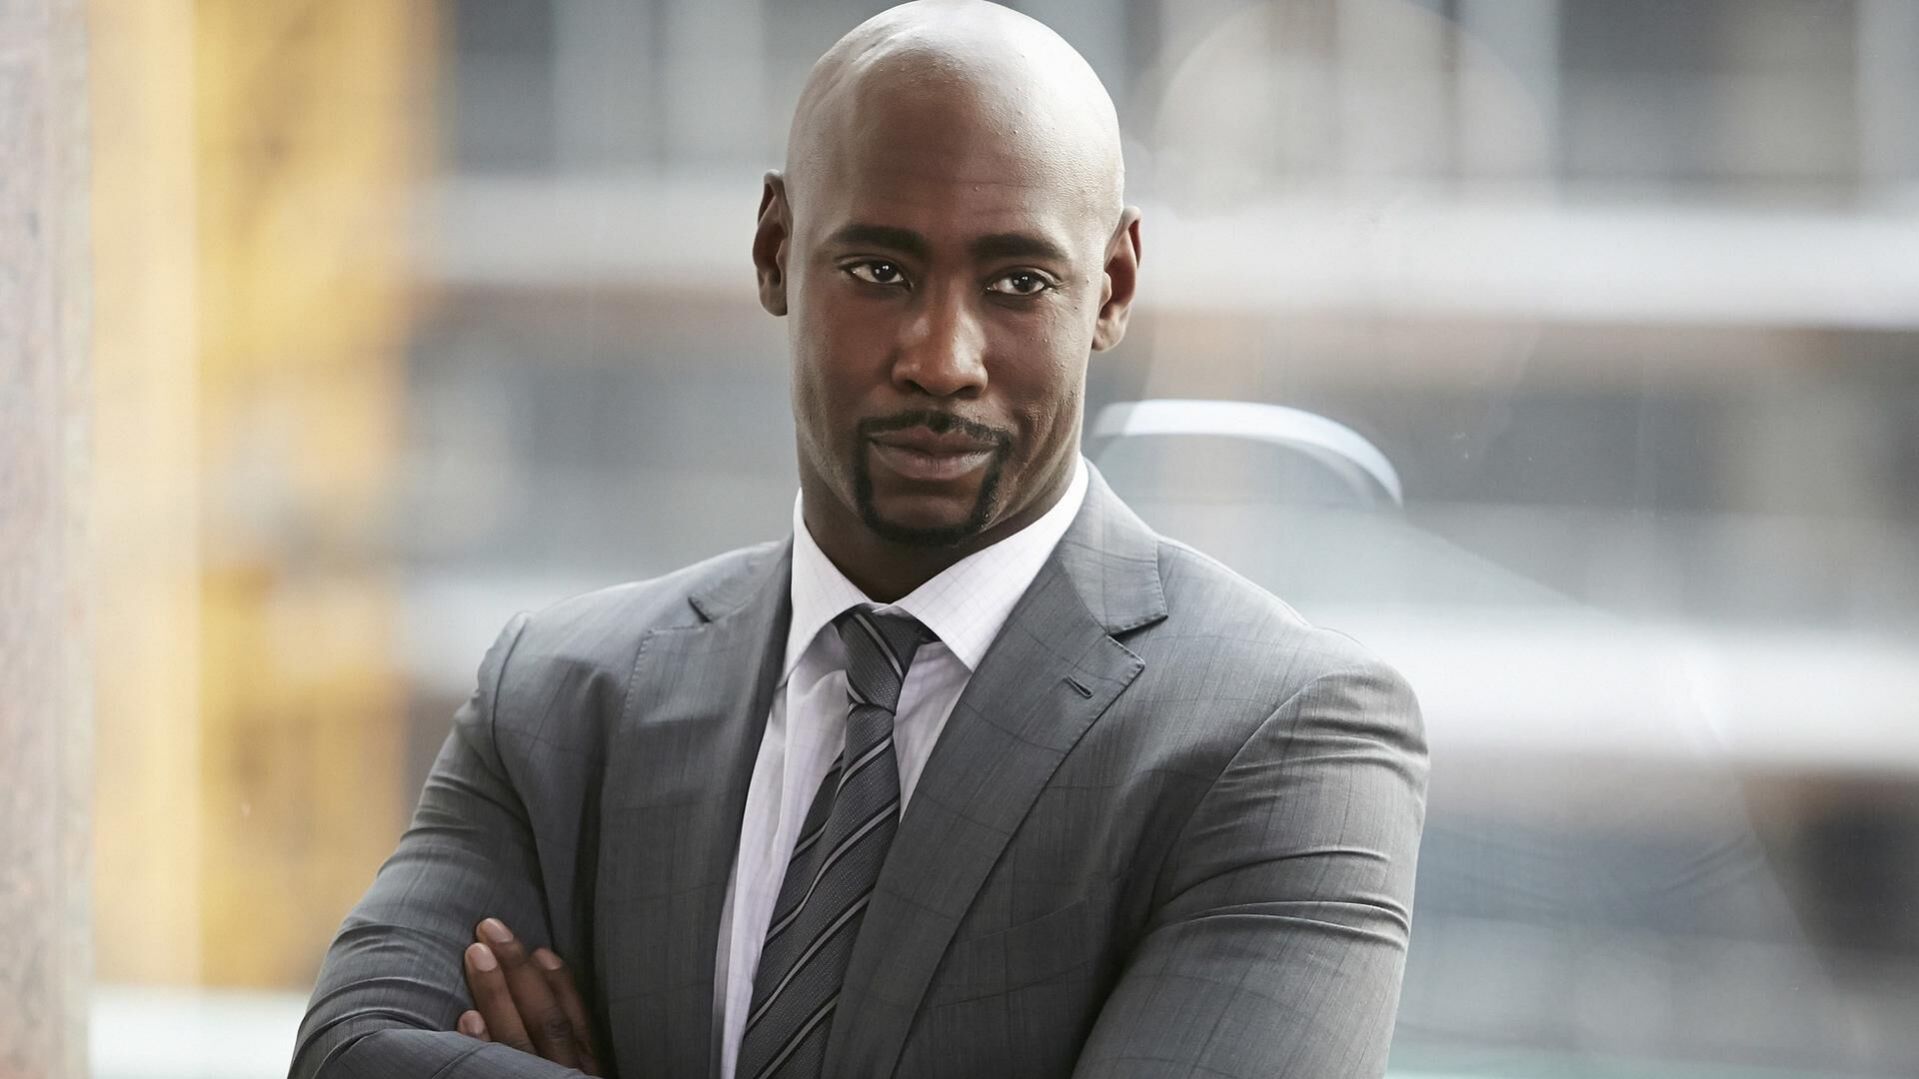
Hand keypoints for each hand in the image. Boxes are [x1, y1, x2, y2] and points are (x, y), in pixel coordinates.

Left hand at [458, 917, 604, 1075]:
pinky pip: (492, 1072)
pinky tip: (468, 1016)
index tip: (540, 950)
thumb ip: (563, 1039)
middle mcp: (562, 1073)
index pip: (574, 1019)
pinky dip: (482, 1044)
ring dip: (496, 994)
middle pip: (546, 1020)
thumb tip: (544, 979)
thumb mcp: (575, 1066)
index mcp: (583, 1065)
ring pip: (518, 1040)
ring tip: (476, 954)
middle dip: (519, 970)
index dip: (560, 983)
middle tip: (492, 929)